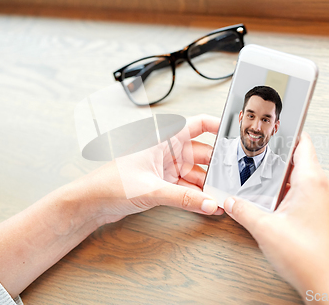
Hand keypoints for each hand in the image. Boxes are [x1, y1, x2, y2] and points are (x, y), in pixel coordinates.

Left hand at [0, 114, 222, 297]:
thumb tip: (210, 204)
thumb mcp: (152, 189)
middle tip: (236, 176)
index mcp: (163, 138)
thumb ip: (184, 198)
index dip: (218, 126)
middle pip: (202, 153)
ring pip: (196, 173)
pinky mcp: (162, 184)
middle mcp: (167, 150)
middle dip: (218, 165)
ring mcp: (165, 168)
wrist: (91, 202)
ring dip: (208, 185)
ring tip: (225, 196)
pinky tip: (209, 205)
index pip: (198, 124)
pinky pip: (186, 188)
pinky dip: (197, 196)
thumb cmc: (111, 183)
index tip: (237, 135)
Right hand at [224, 133, 328, 302]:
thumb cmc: (307, 256)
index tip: (270, 127)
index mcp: (312, 181)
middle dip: (277, 154)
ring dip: (280, 175)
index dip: (287, 132)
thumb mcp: (265, 228)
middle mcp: (321, 187)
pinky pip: (302, 191)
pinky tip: (268, 198)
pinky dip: (285, 190)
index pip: (303, 143)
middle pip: (299, 158)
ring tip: (259, 174)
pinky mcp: (319, 213)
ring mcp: (322, 201)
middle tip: (257, 151)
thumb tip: (229, 201)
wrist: (327, 284)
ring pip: (300, 176)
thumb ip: (243, 210)